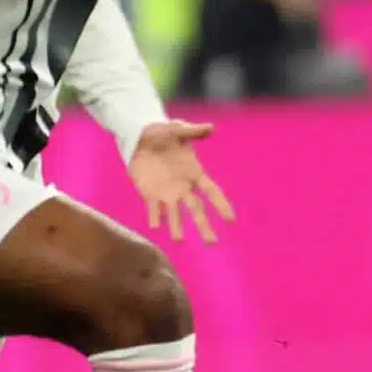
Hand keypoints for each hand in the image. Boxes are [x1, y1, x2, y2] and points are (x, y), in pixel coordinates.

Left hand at [128, 120, 233, 243]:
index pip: (212, 192)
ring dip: (177, 226)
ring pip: (175, 214)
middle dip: (204, 226)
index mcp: (194, 173)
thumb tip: (210, 127)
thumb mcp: (177, 129)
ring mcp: (167, 192)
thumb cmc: (163, 132)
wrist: (141, 137)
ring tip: (179, 240)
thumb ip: (192, 132)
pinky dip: (154, 217)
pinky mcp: (149, 193)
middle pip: (197, 210)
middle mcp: (183, 187)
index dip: (221, 205)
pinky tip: (155, 227)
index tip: (231, 220)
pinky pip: (153, 208)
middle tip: (212, 243)